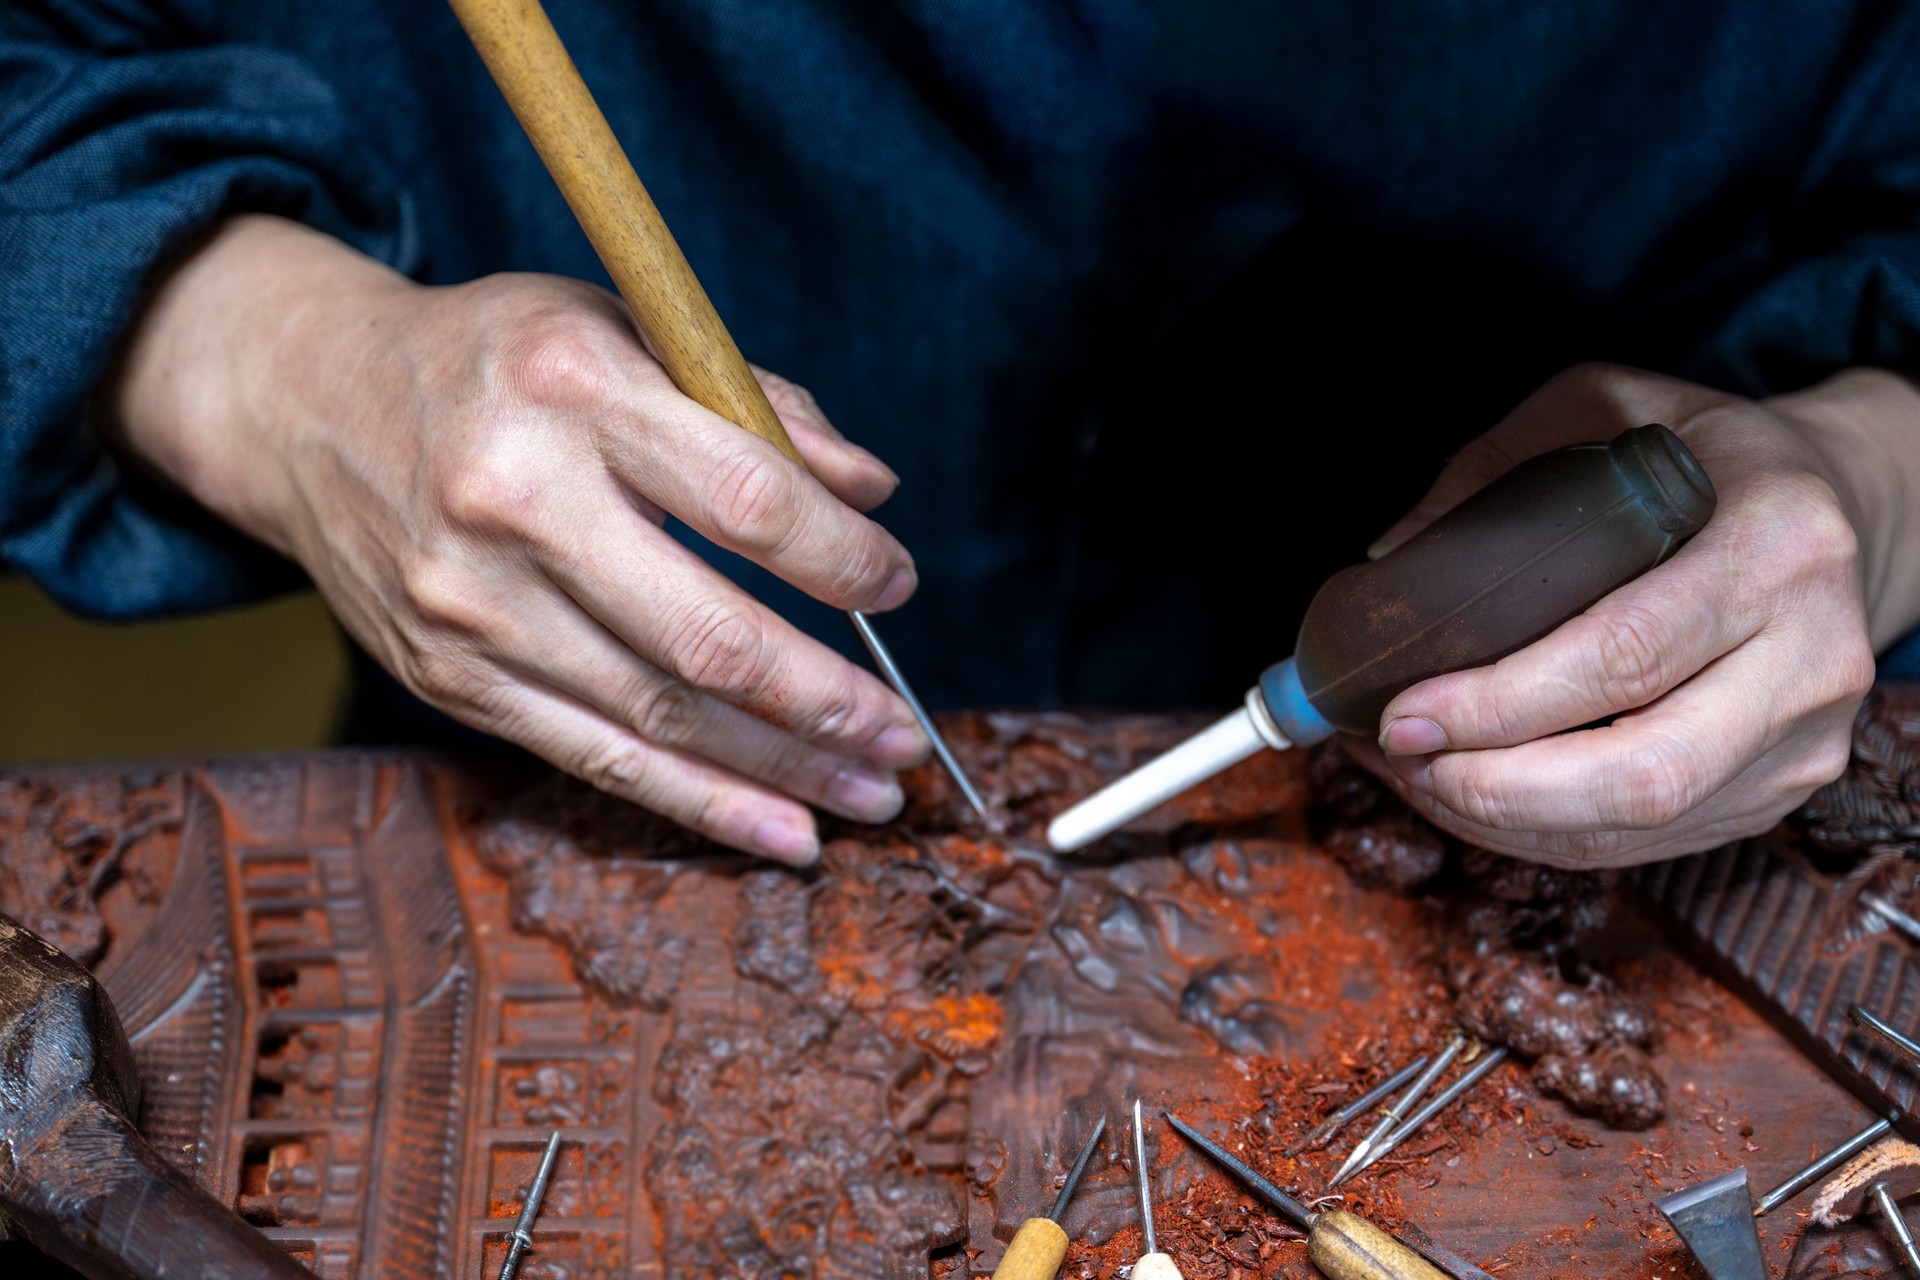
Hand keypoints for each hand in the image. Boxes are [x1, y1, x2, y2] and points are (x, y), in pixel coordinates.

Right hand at [109, 216, 928, 863]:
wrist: (312, 404)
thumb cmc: (501, 362)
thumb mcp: (625, 329)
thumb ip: (757, 401)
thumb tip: (873, 494)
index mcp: (574, 385)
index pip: (746, 497)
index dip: (843, 557)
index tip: (897, 585)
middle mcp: (514, 498)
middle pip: (705, 635)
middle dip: (826, 701)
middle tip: (904, 734)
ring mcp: (473, 604)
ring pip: (659, 717)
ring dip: (785, 772)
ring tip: (874, 791)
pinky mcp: (450, 679)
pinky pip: (597, 761)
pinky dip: (701, 807)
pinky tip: (785, 832)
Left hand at [1344, 362, 1919, 867]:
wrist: (1841, 504)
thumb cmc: (1707, 457)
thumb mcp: (1607, 407)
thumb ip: (1493, 468)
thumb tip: (1388, 561)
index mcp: (1774, 544)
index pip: (1624, 655)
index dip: (1500, 703)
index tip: (1405, 712)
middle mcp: (1809, 655)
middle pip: (1641, 773)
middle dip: (1495, 786)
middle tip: (1402, 758)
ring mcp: (1805, 737)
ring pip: (1641, 825)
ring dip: (1504, 820)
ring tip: (1415, 776)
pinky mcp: (1784, 788)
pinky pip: (1648, 842)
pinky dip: (1542, 831)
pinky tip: (1469, 795)